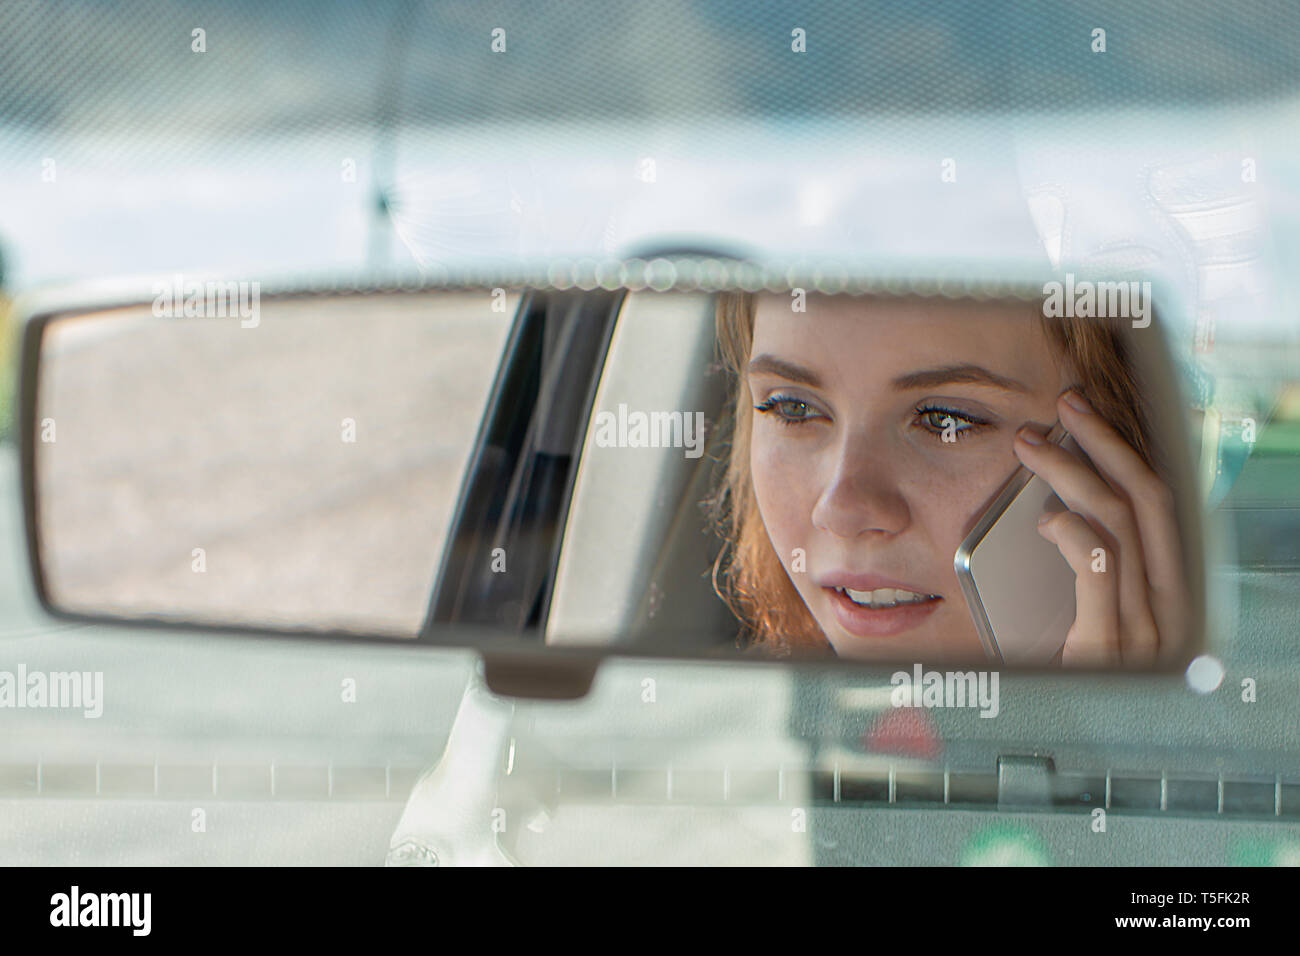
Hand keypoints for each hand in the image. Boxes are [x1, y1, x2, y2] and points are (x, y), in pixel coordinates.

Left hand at [1013, 390, 1188, 668]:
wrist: (1071, 746)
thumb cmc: (1066, 677)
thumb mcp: (1081, 615)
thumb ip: (1080, 569)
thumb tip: (1047, 511)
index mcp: (1165, 589)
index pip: (1157, 501)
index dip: (1125, 450)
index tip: (1085, 417)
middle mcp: (1167, 601)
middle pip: (1146, 497)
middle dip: (1105, 441)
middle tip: (1065, 404)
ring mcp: (1145, 623)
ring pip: (1120, 521)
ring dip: (1072, 472)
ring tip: (1031, 445)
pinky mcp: (1112, 642)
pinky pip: (1101, 567)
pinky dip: (1073, 532)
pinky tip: (1045, 518)